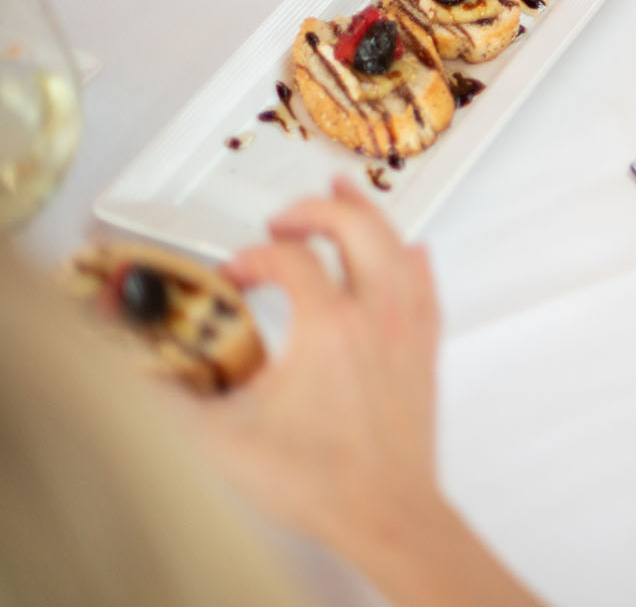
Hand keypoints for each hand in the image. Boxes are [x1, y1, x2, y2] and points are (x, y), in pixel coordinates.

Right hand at [186, 179, 441, 557]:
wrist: (386, 514)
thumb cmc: (321, 483)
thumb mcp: (224, 440)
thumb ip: (172, 401)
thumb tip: (137, 377)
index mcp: (329, 326)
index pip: (288, 259)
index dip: (253, 258)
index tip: (234, 275)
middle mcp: (376, 315)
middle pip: (354, 227)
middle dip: (313, 211)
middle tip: (284, 216)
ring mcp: (407, 329)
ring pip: (396, 245)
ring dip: (368, 213)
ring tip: (345, 192)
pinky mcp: (425, 350)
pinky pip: (427, 284)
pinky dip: (412, 258)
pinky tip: (409, 250)